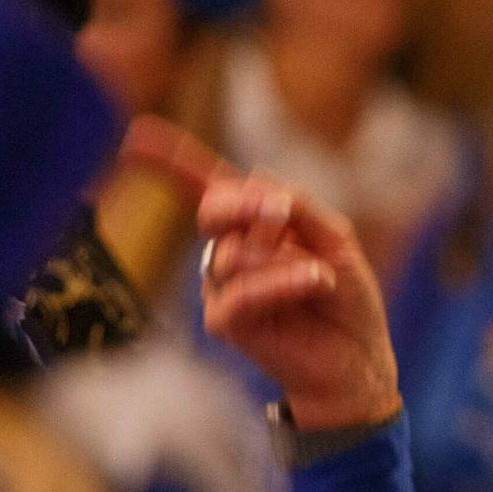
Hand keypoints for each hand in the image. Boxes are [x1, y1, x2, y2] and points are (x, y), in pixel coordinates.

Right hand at [199, 169, 400, 431]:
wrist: (356, 356)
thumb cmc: (345, 296)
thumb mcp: (334, 238)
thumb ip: (299, 208)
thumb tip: (256, 177)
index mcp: (254, 223)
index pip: (208, 184)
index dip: (173, 158)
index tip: (136, 135)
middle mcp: (229, 249)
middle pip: (213, 208)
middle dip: (247, 203)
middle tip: (284, 212)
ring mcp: (221, 286)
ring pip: (233, 253)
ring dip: (284, 258)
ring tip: (320, 275)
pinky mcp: (224, 321)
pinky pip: (240, 292)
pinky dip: (281, 281)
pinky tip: (315, 280)